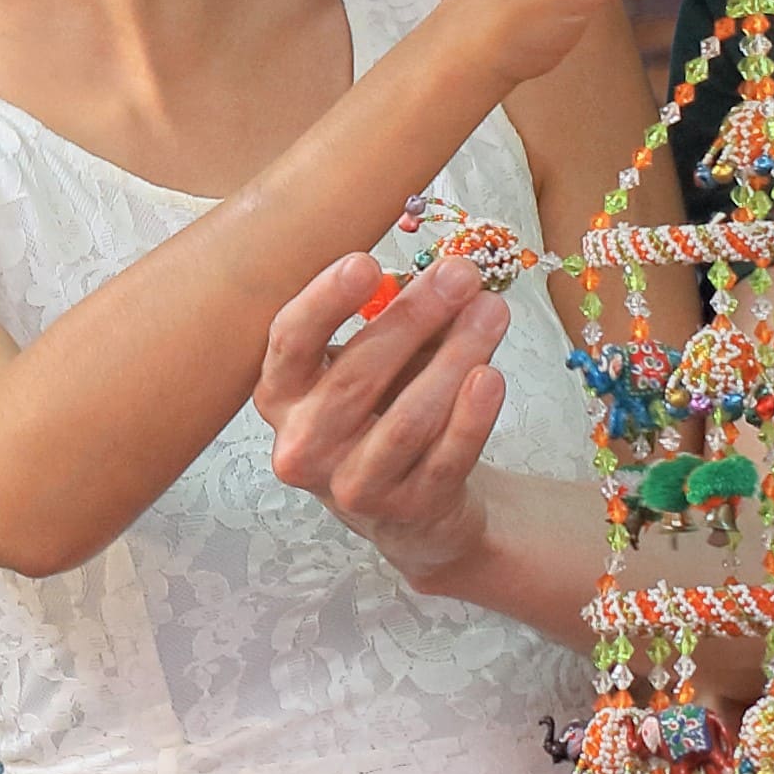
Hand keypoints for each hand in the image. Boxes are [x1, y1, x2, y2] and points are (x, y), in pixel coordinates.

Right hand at [255, 231, 511, 581]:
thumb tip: (445, 275)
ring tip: (491, 312)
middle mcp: (303, 445)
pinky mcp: (407, 510)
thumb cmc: (384, 410)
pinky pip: (445, 458)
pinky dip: (471, 417)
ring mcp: (353, 486)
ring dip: (454, 359)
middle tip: (460, 275)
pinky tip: (490, 375)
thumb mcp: (379, 360)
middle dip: (413, 318)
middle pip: (357, 377)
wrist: (411, 504)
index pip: (290, 342)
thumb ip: (402, 319)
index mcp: (282, 394)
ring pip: (407, 421)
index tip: (366, 263)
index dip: (324, 301)